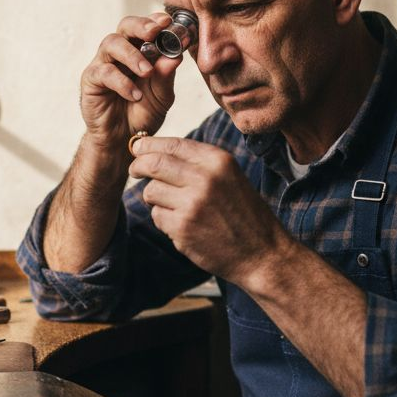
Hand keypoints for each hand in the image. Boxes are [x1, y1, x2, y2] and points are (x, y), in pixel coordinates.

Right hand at [80, 13, 184, 149]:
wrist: (123, 140)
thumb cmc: (142, 113)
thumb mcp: (162, 96)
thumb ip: (166, 76)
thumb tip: (176, 56)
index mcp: (139, 51)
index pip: (145, 28)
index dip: (156, 21)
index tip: (169, 22)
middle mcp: (120, 53)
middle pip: (125, 26)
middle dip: (140, 26)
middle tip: (155, 32)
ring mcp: (103, 64)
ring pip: (112, 44)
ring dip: (132, 54)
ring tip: (147, 71)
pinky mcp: (91, 80)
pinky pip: (104, 73)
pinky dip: (122, 82)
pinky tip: (135, 95)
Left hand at [129, 136, 286, 282]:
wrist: (261, 253)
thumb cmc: (243, 213)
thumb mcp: (229, 176)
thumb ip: (197, 162)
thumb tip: (155, 151)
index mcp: (218, 160)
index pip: (172, 144)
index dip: (148, 146)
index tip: (138, 148)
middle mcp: (205, 178)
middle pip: (153, 163)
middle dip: (138, 166)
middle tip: (134, 171)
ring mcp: (192, 203)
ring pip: (151, 191)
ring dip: (154, 198)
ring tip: (174, 206)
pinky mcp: (183, 227)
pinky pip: (157, 216)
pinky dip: (164, 220)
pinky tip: (183, 226)